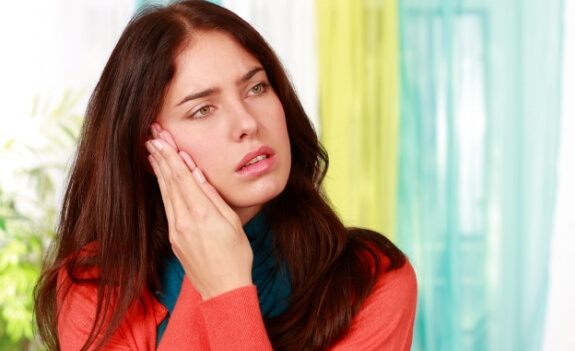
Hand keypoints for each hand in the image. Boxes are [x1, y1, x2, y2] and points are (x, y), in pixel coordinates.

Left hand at [146, 124, 253, 299]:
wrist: (223, 288)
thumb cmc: (236, 256)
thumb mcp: (232, 222)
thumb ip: (213, 196)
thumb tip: (197, 174)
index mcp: (202, 213)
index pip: (183, 177)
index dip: (171, 155)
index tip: (162, 138)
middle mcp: (184, 220)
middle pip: (170, 181)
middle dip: (161, 156)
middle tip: (151, 135)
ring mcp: (176, 230)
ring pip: (165, 193)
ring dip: (158, 169)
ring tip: (151, 150)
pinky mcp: (174, 238)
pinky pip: (167, 207)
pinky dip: (162, 188)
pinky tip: (160, 178)